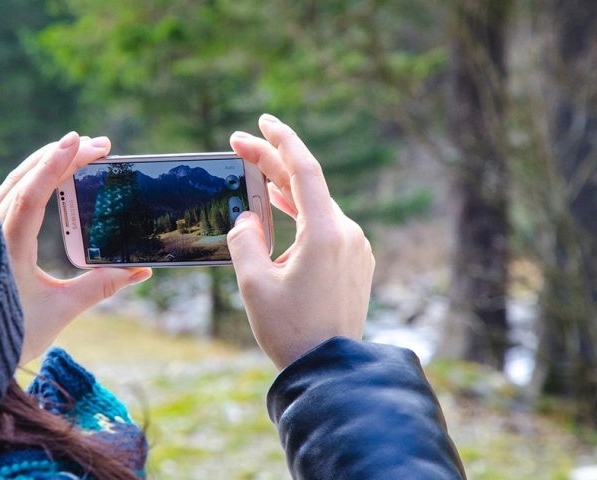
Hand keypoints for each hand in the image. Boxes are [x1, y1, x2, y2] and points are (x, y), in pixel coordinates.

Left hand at [0, 132, 152, 363]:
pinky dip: (33, 179)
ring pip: (15, 183)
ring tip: (79, 150)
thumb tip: (139, 271)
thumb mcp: (61, 310)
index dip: (56, 165)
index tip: (80, 141)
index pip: (32, 195)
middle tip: (99, 145)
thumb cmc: (12, 335)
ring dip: (47, 163)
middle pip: (25, 179)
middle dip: (61, 156)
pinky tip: (51, 175)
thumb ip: (100, 287)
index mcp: (8, 249)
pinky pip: (11, 196)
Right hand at [227, 114, 374, 369]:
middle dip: (273, 163)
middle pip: (307, 185)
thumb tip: (247, 218)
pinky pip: (325, 227)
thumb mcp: (254, 284)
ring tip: (256, 175)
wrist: (331, 370)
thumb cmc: (291, 331)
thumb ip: (245, 241)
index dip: (281, 141)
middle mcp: (348, 234)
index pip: (304, 170)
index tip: (262, 122)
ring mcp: (355, 248)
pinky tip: (280, 214)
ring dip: (285, 191)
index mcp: (326, 233)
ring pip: (316, 207)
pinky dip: (300, 215)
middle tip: (240, 145)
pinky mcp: (355, 263)